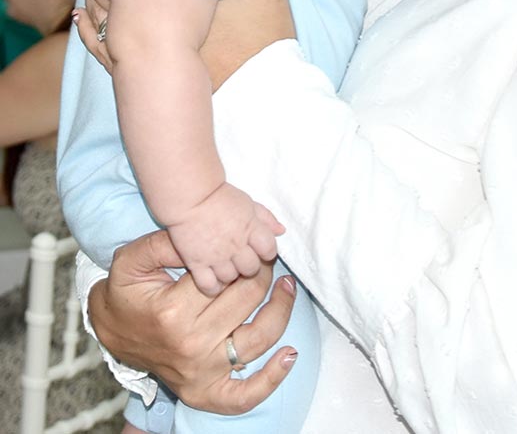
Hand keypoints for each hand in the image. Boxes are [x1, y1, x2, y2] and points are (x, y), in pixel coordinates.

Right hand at [89, 229, 298, 413]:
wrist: (110, 332)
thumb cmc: (124, 293)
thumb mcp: (132, 259)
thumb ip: (167, 242)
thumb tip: (207, 236)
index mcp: (173, 311)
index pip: (226, 276)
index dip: (243, 254)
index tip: (248, 243)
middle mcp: (191, 344)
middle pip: (246, 302)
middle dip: (263, 274)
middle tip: (267, 258)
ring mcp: (200, 372)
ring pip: (257, 340)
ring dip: (281, 311)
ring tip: (287, 287)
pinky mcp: (205, 393)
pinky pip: (246, 395)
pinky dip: (272, 379)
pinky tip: (290, 354)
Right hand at [169, 182, 284, 296]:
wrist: (191, 196)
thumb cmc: (220, 196)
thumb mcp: (248, 203)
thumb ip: (266, 217)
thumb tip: (281, 231)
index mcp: (251, 229)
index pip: (269, 250)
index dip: (266, 252)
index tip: (260, 250)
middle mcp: (236, 246)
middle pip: (251, 268)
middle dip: (248, 264)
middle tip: (241, 258)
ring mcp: (217, 257)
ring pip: (231, 278)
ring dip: (230, 274)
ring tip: (226, 265)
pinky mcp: (197, 263)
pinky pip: (209, 285)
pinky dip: (213, 286)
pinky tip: (214, 279)